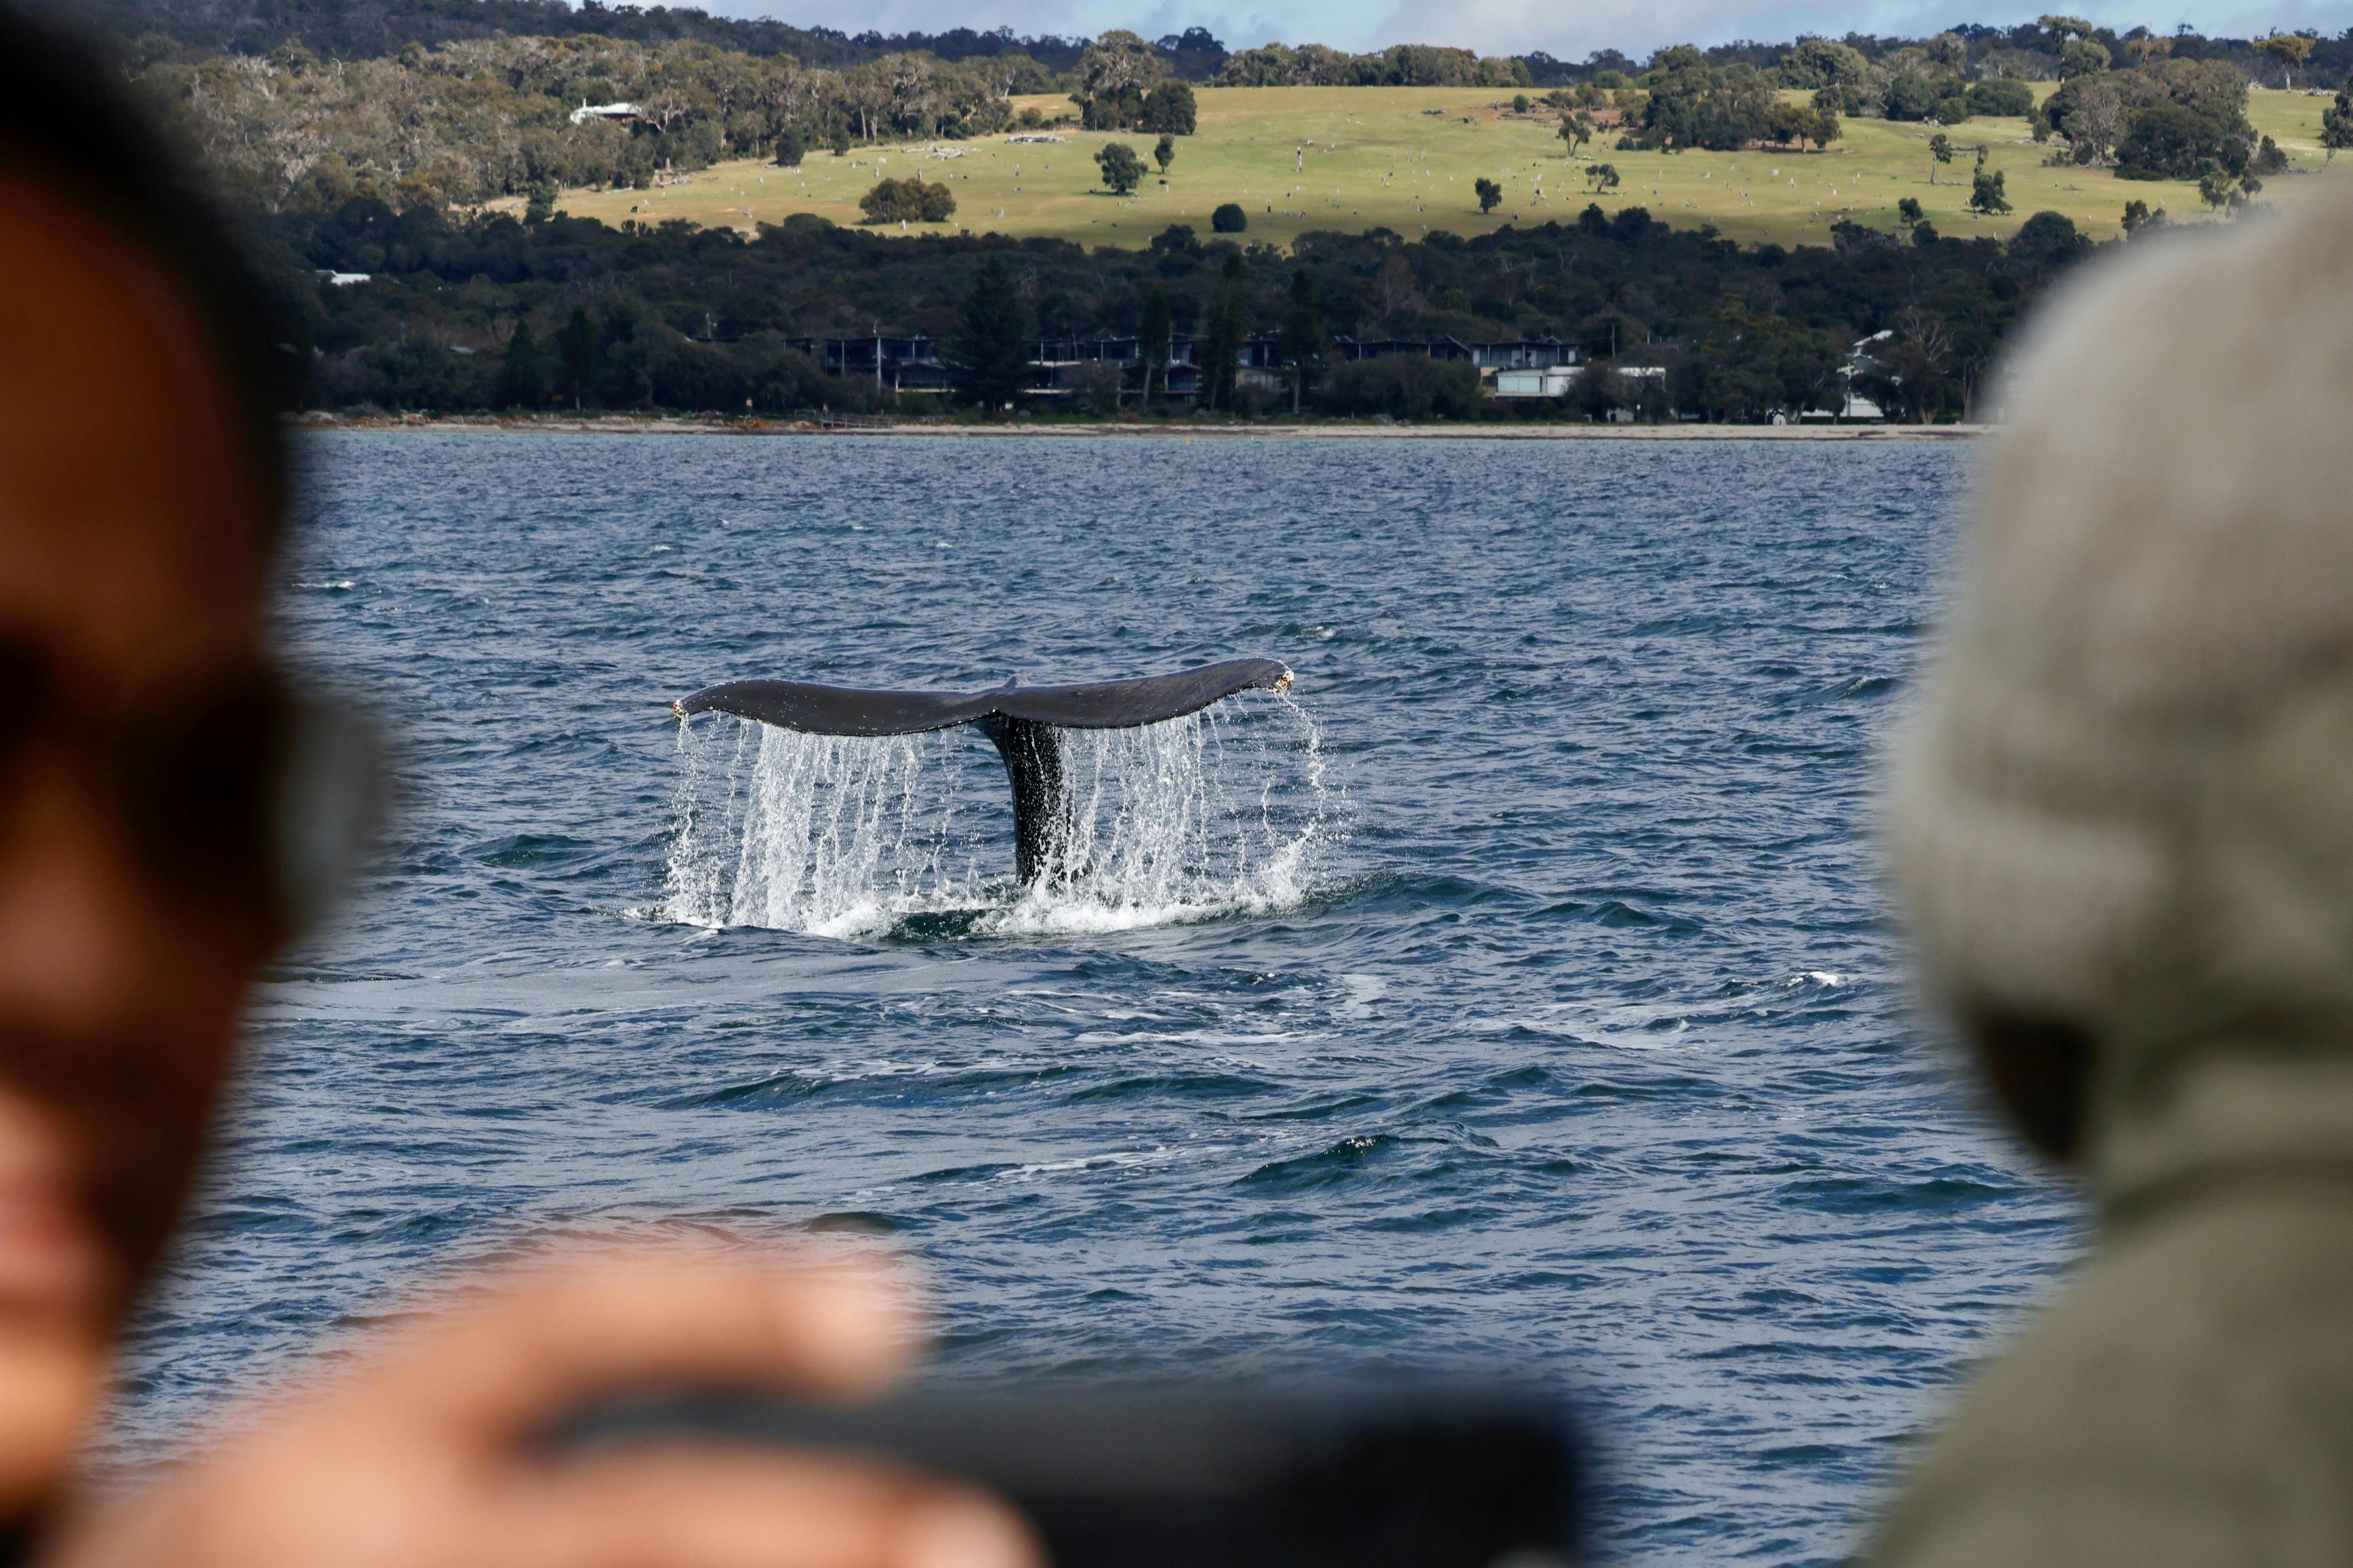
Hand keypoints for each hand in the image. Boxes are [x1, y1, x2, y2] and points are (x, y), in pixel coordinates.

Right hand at [41, 1245, 1039, 1567]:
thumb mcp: (317, 1487)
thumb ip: (484, 1451)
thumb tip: (794, 1450)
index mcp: (321, 1441)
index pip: (544, 1312)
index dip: (723, 1298)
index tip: (893, 1303)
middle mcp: (346, 1543)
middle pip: (626, 1520)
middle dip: (811, 1531)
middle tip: (984, 1540)